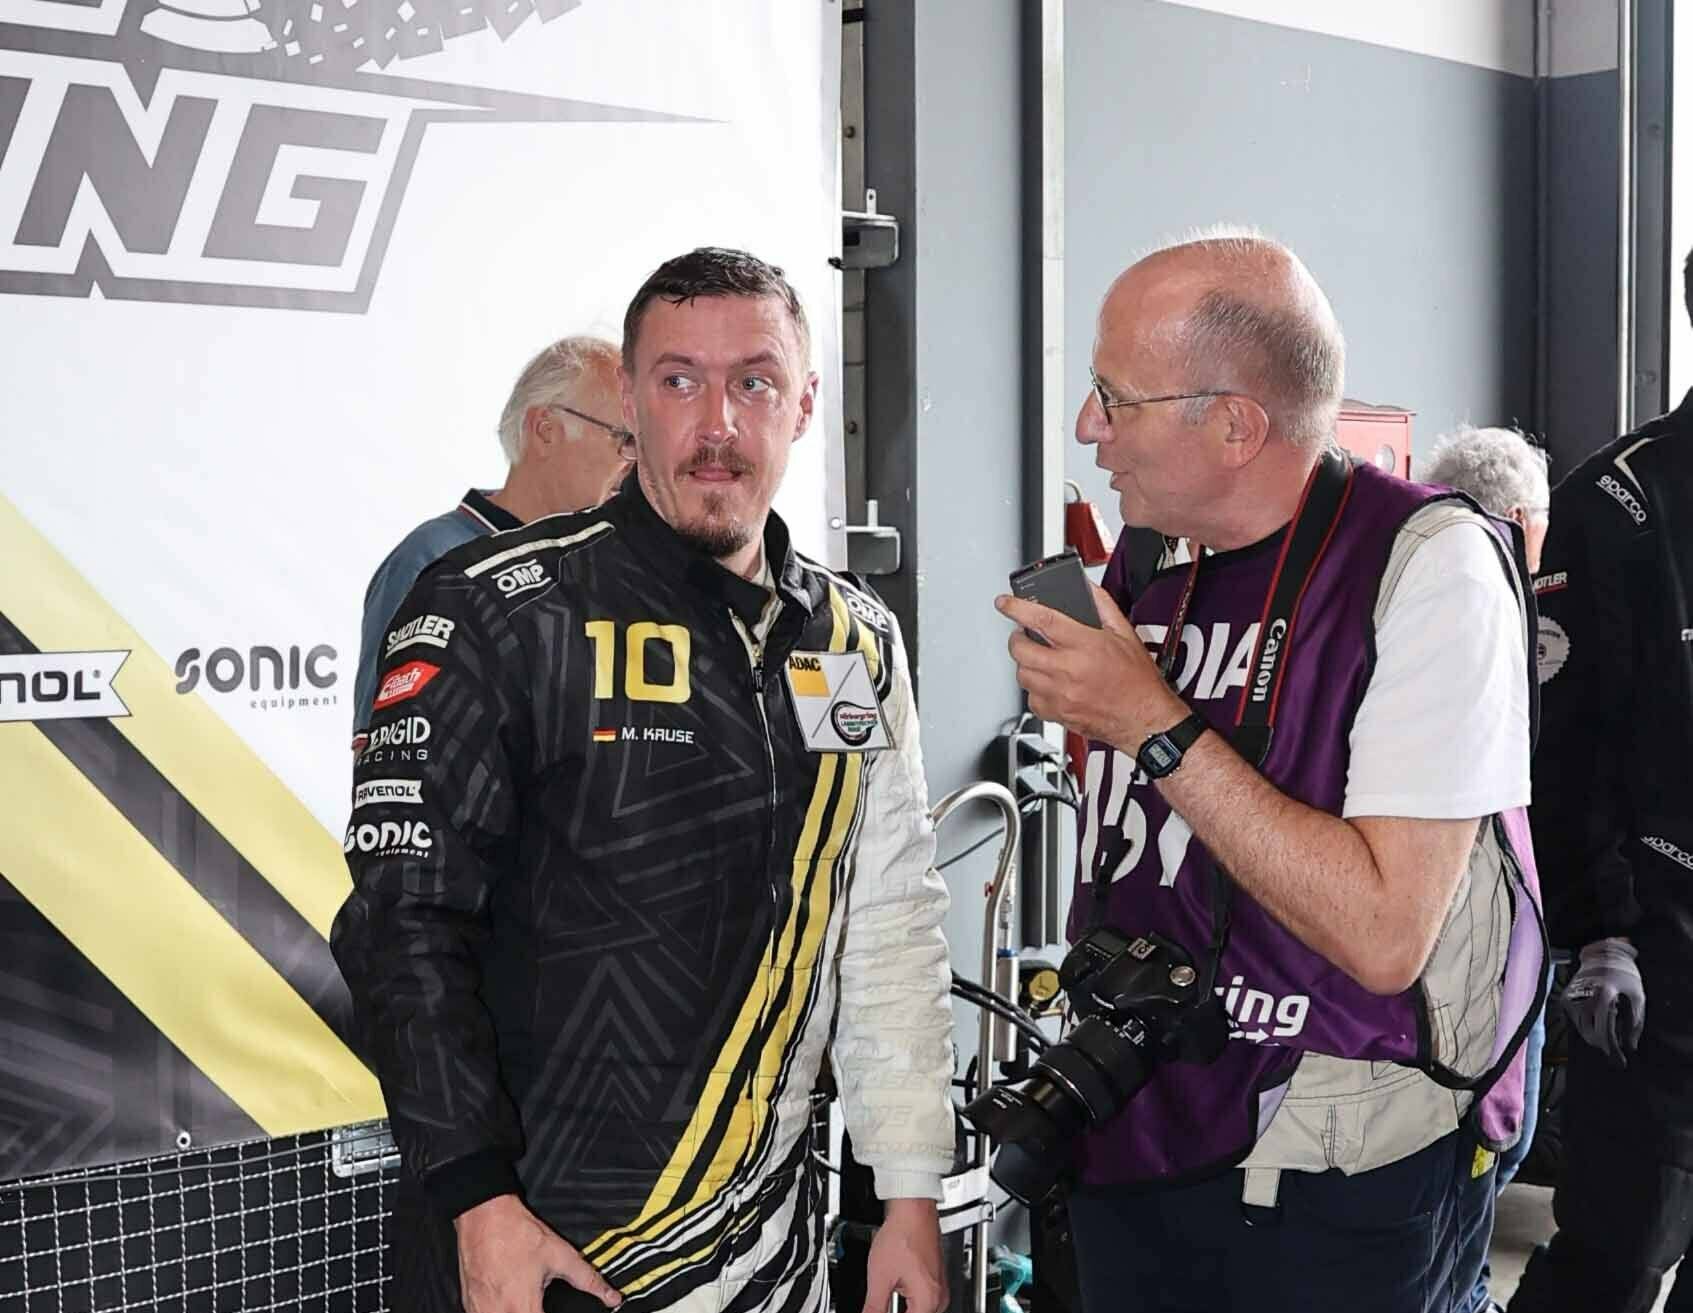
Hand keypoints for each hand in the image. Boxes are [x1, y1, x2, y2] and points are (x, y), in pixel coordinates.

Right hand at [455, 1194, 621, 1312]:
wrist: (483, 1214)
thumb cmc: (517, 1233)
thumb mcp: (560, 1255)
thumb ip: (588, 1280)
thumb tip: (612, 1297)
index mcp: (521, 1307)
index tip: (549, 1311)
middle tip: (538, 1305)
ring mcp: (478, 1311)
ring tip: (526, 1302)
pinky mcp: (468, 1305)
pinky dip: (499, 1312)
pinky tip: (508, 1302)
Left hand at [862, 1198, 946, 1312]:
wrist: (913, 1209)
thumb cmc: (903, 1234)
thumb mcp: (879, 1277)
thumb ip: (874, 1308)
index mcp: (929, 1300)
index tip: (877, 1311)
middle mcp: (939, 1297)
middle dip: (897, 1310)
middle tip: (880, 1304)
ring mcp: (940, 1288)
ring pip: (920, 1310)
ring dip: (902, 1308)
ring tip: (886, 1296)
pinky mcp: (936, 1279)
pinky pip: (923, 1301)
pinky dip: (908, 1302)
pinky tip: (894, 1292)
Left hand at [995, 584, 1186, 752]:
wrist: (1145, 719)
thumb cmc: (1137, 681)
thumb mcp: (1125, 634)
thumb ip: (1102, 606)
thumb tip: (1085, 588)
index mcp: (1084, 645)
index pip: (1041, 619)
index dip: (1016, 608)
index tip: (1004, 603)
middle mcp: (1068, 670)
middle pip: (1021, 649)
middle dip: (1017, 638)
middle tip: (1024, 634)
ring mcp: (1059, 694)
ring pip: (1021, 674)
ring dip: (1025, 663)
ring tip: (1039, 659)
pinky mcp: (1056, 713)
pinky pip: (1030, 699)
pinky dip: (1034, 689)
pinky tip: (1048, 683)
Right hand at [1563, 937, 1645, 1065]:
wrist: (1601, 955)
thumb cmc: (1622, 974)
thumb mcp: (1637, 997)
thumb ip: (1634, 1023)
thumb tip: (1630, 1045)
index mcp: (1603, 997)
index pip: (1604, 1031)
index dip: (1613, 1049)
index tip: (1620, 1061)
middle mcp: (1583, 997)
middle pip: (1590, 1034)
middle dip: (1604, 1043)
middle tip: (1616, 1048)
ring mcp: (1571, 997)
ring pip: (1581, 1029)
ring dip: (1595, 1035)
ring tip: (1608, 1031)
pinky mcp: (1565, 998)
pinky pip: (1575, 1021)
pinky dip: (1586, 1025)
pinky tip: (1597, 1020)